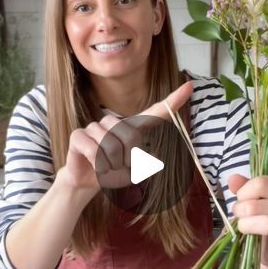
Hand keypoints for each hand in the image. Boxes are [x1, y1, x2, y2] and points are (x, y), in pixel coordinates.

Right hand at [61, 80, 193, 189]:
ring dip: (113, 166)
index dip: (172, 101)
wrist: (84, 182)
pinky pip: (94, 151)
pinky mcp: (78, 135)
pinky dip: (99, 166)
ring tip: (108, 170)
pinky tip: (95, 168)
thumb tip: (155, 161)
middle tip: (123, 170)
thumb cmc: (111, 173)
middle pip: (131, 134)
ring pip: (111, 145)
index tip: (190, 86)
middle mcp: (113, 123)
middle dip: (130, 158)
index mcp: (131, 128)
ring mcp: (94, 127)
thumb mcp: (132, 172)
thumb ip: (144, 165)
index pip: (155, 112)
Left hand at [229, 174, 267, 268]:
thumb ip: (244, 187)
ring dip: (247, 226)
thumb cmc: (263, 220)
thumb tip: (233, 179)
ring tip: (245, 228)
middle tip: (240, 216)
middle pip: (256, 205)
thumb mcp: (254, 200)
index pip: (260, 184)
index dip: (243, 193)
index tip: (241, 200)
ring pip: (267, 223)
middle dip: (240, 211)